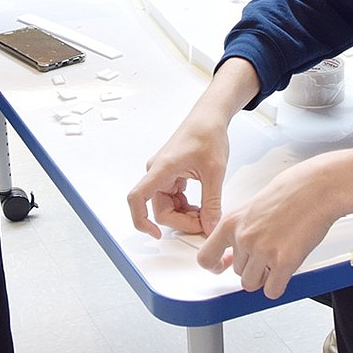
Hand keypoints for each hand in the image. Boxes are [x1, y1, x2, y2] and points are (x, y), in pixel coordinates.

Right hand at [127, 58, 258, 237]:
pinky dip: (186, 207)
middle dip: (181, 220)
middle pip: (159, 209)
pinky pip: (172, 198)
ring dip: (184, 215)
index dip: (140, 220)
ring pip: (167, 206)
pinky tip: (202, 206)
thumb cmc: (208, 134)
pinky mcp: (170, 174)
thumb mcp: (215, 171)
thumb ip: (212, 202)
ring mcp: (163, 174)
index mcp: (162, 168)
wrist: (210, 117)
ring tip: (206, 213)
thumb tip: (209, 227)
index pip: (137, 198)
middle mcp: (157, 172)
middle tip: (204, 223)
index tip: (156, 235)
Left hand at [197, 158, 339, 299]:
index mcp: (232, 222)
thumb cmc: (292, 190)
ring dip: (264, 277)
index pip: (206, 257)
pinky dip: (278, 285)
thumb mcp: (254, 206)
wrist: (318, 187)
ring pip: (252, 284)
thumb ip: (242, 228)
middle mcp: (243, 237)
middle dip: (252, 266)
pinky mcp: (284, 262)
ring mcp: (262, 251)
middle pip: (236, 272)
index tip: (223, 266)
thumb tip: (237, 248)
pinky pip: (272, 291)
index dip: (215, 266)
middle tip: (269, 252)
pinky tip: (286, 269)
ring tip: (277, 259)